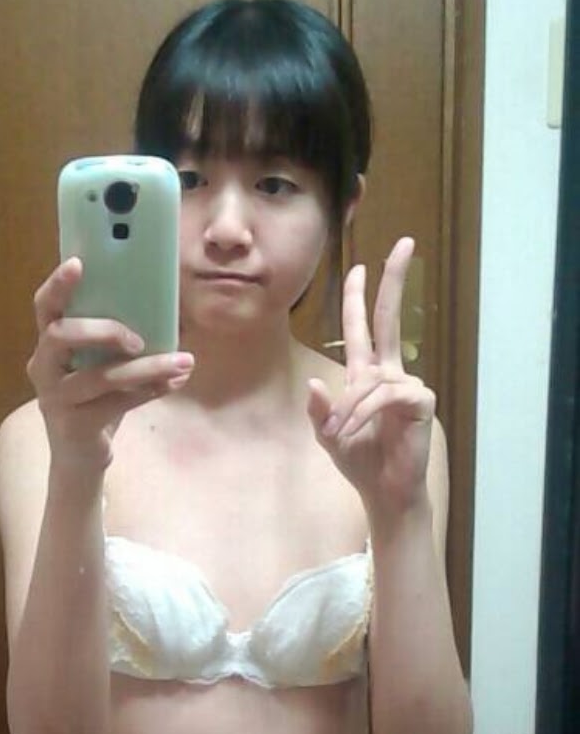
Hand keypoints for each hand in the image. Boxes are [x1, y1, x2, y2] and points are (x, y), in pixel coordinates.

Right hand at [27, 257, 193, 469]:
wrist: (81, 457)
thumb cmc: (94, 400)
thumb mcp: (100, 364)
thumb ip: (117, 339)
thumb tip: (166, 306)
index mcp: (49, 344)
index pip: (45, 306)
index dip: (58, 284)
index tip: (80, 263)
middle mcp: (44, 368)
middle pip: (60, 336)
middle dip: (102, 330)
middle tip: (139, 338)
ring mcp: (56, 398)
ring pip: (99, 376)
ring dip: (146, 368)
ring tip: (182, 362)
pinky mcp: (74, 425)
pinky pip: (115, 404)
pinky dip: (148, 392)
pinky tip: (172, 384)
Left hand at [307, 238, 435, 516]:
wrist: (383, 491)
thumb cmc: (360, 461)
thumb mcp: (328, 434)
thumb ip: (320, 410)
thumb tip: (315, 382)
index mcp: (366, 375)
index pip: (363, 328)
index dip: (360, 297)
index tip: (361, 266)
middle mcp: (389, 373)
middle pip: (389, 318)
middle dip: (394, 281)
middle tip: (404, 243)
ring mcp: (407, 385)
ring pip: (371, 380)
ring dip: (350, 408)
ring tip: (340, 433)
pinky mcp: (419, 401)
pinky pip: (384, 396)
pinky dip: (363, 413)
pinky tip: (354, 430)